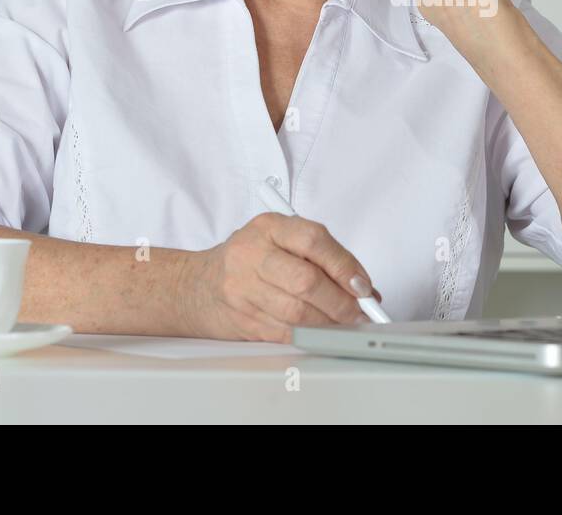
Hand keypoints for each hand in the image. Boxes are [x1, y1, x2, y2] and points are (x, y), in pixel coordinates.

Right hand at [176, 213, 381, 342]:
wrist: (197, 285)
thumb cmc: (249, 259)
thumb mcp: (279, 239)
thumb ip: (320, 255)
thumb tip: (363, 287)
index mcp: (268, 227)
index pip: (314, 240)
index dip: (344, 265)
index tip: (363, 285)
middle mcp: (251, 254)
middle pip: (307, 281)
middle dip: (341, 301)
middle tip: (359, 311)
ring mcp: (242, 288)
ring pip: (298, 312)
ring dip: (330, 322)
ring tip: (344, 322)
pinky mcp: (241, 318)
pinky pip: (285, 332)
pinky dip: (310, 335)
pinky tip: (320, 331)